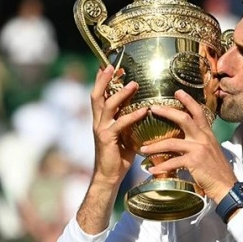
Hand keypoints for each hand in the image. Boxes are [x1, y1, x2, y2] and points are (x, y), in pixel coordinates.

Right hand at [90, 66, 148, 188]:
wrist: (110, 176)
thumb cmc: (120, 156)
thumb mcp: (125, 134)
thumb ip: (130, 121)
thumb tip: (145, 108)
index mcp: (101, 119)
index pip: (98, 95)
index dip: (101, 80)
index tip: (107, 65)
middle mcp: (98, 121)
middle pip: (97, 95)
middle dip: (103, 79)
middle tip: (112, 66)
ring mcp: (101, 129)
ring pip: (107, 105)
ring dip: (120, 93)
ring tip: (134, 84)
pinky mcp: (107, 139)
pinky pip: (120, 123)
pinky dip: (132, 115)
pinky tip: (144, 110)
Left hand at [140, 89, 236, 202]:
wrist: (226, 186)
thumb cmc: (217, 171)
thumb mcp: (211, 150)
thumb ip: (200, 142)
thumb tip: (185, 140)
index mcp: (207, 134)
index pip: (198, 112)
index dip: (188, 100)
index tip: (177, 92)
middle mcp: (203, 138)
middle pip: (183, 119)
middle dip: (166, 112)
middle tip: (152, 108)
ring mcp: (198, 149)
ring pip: (171, 142)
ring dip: (154, 146)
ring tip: (143, 150)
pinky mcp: (194, 162)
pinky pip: (172, 162)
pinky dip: (160, 167)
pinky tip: (152, 170)